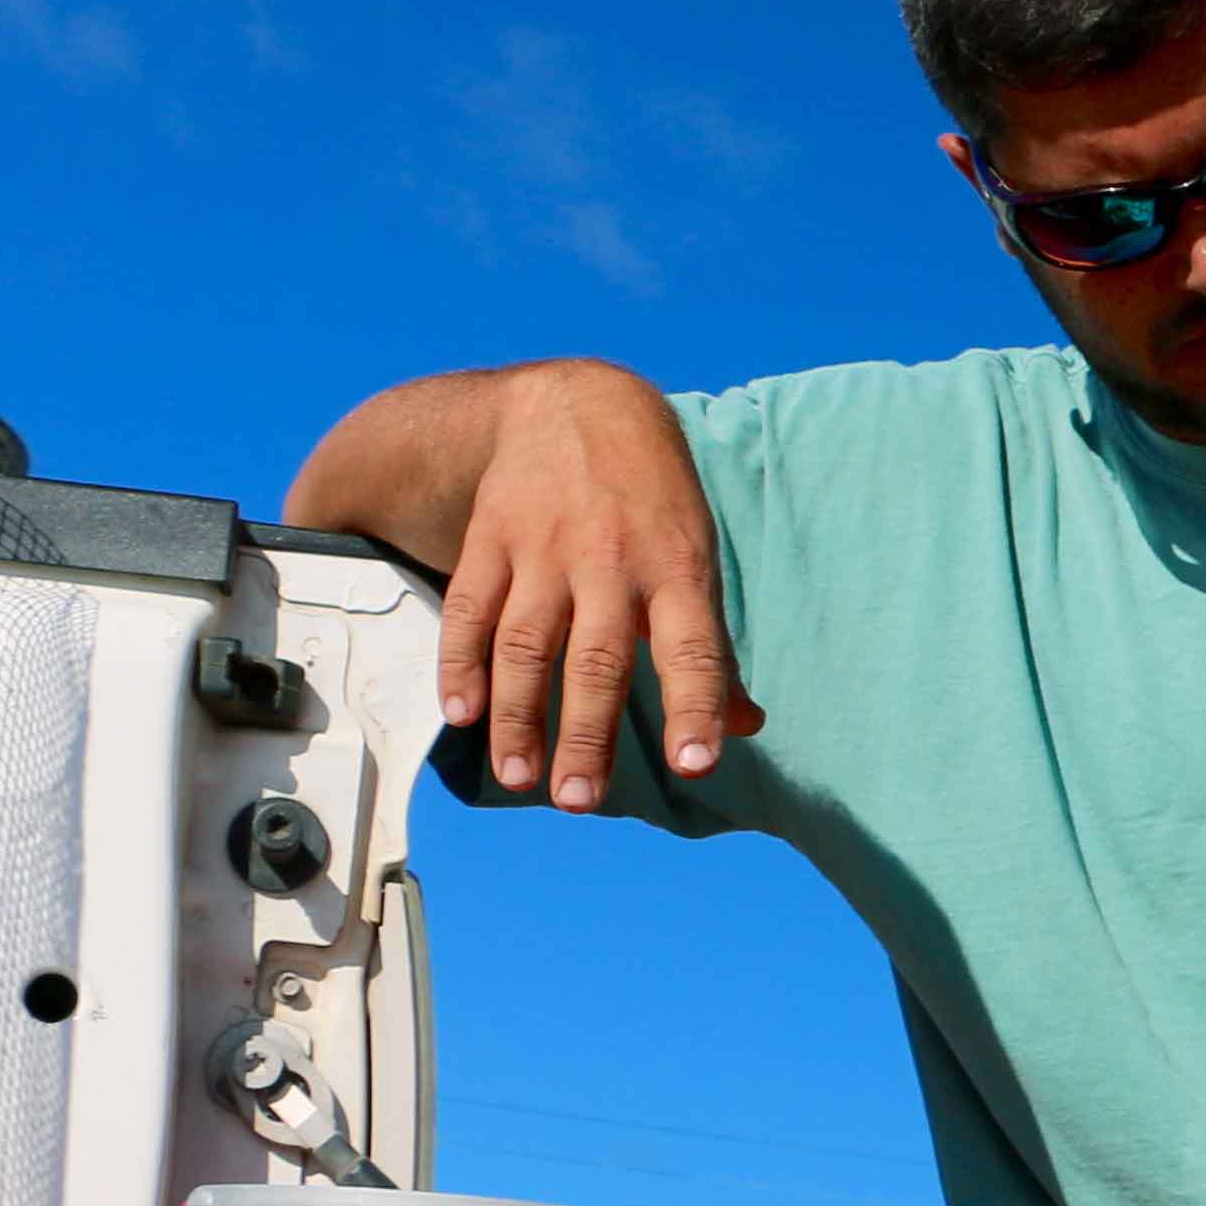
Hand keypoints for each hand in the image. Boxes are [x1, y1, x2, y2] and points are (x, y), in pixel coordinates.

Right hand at [434, 363, 763, 808]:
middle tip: (578, 800)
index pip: (692, 647)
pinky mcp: (493, 536)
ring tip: (519, 777)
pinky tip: (461, 714)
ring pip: (525, 643)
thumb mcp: (697, 554)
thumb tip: (744, 725)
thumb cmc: (651, 498)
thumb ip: (712, 647)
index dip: (695, 705)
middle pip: (595, 658)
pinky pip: (472, 608)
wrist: (577, 404)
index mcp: (677, 567)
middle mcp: (611, 560)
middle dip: (585, 733)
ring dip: (517, 716)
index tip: (696, 762)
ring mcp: (545, 547)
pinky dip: (461, 663)